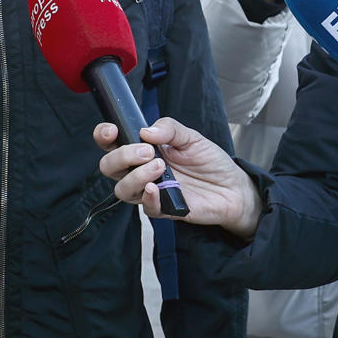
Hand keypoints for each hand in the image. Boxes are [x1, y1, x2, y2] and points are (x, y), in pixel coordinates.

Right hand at [95, 118, 261, 238]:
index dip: (104, 136)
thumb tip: (146, 130)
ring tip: (159, 166)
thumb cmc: (210, 162)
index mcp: (144, 149)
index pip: (112, 143)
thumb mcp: (192, 137)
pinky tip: (157, 187)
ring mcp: (150, 191)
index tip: (112, 130)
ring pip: (122, 189)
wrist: (232, 187)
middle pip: (110, 167)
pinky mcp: (164, 209)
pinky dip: (148, 197)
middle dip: (121, 156)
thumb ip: (170, 129)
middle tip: (146, 151)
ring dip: (136, 176)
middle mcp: (141, 171)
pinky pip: (146, 208)